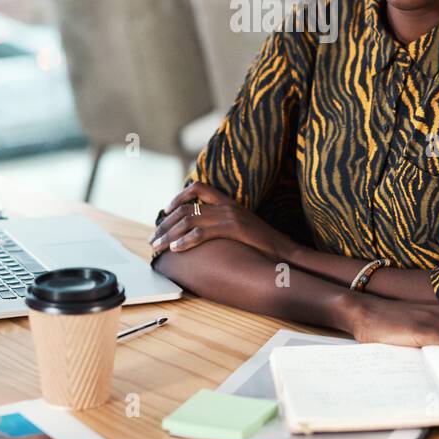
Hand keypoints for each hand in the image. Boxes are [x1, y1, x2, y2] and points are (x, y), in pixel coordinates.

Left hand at [151, 182, 296, 261]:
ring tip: (158, 245)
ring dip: (169, 233)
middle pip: (187, 207)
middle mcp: (227, 205)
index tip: (165, 210)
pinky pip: (202, 232)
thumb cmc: (264, 244)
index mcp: (229, 202)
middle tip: (153, 237)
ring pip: (190, 220)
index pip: (199, 187)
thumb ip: (225, 222)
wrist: (285, 251)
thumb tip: (204, 230)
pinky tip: (176, 248)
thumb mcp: (243, 227)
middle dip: (165, 223)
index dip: (179, 196)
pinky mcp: (234, 229)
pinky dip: (186, 240)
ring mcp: (230, 216)